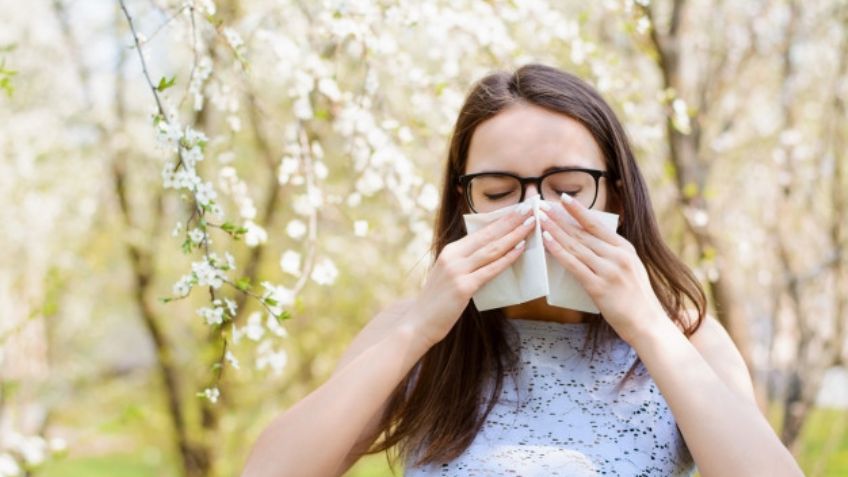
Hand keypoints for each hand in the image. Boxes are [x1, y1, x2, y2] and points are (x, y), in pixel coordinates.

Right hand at [411, 204, 535, 347]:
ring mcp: (457, 270)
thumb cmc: (437, 301)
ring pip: (491, 249)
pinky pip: (490, 270)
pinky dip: (506, 258)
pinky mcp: (463, 287)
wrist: (419, 321)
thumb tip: (490, 254)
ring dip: (513, 235)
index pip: (481, 231)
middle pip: (488, 235)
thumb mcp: (449, 274)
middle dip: (510, 221)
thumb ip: (466, 262)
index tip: (518, 209)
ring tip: (530, 224)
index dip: (501, 220)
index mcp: (451, 251)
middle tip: (529, 209)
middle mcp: (453, 256)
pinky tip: (519, 250)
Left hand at [538, 192, 666, 344]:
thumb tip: (589, 242)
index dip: (578, 210)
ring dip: (555, 231)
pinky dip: (559, 252)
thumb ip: (613, 254)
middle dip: (559, 218)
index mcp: (625, 248)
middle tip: (542, 205)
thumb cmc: (636, 298)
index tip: (563, 198)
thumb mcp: (631, 267)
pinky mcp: (599, 287)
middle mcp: (617, 256)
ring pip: (575, 246)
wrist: (647, 323)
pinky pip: (574, 265)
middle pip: (582, 233)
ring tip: (540, 219)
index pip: (596, 224)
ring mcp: (608, 271)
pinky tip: (547, 242)